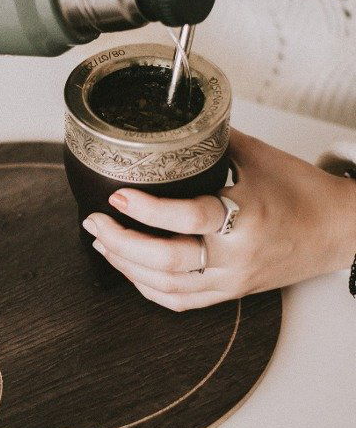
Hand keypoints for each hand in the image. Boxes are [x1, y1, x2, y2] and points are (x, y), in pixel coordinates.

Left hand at [82, 128, 355, 310]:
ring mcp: (232, 280)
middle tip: (95, 220)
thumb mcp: (257, 155)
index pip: (190, 217)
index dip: (147, 208)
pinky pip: (181, 301)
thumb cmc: (301, 191)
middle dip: (121, 242)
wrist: (337, 230)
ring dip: (126, 265)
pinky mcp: (230, 294)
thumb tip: (168, 126)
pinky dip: (147, 288)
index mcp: (248, 215)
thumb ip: (210, 143)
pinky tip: (128, 269)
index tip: (117, 194)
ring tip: (101, 241)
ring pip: (168, 286)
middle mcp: (238, 255)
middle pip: (168, 261)